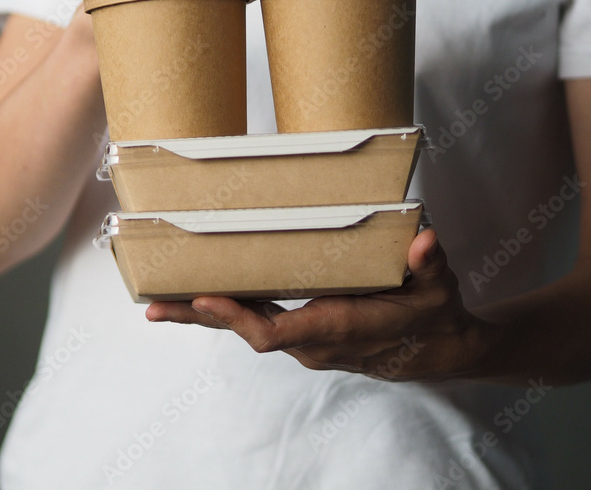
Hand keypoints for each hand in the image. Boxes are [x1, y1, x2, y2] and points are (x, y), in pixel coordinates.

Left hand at [145, 229, 499, 380]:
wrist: (437, 349)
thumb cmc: (432, 315)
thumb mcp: (438, 287)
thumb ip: (430, 264)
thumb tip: (425, 240)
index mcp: (336, 328)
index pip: (276, 332)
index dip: (238, 318)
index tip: (204, 299)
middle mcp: (311, 341)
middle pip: (244, 331)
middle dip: (199, 318)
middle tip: (153, 307)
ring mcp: (304, 339)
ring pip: (245, 327)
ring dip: (202, 315)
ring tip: (158, 303)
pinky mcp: (302, 331)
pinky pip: (257, 321)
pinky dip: (226, 309)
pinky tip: (199, 296)